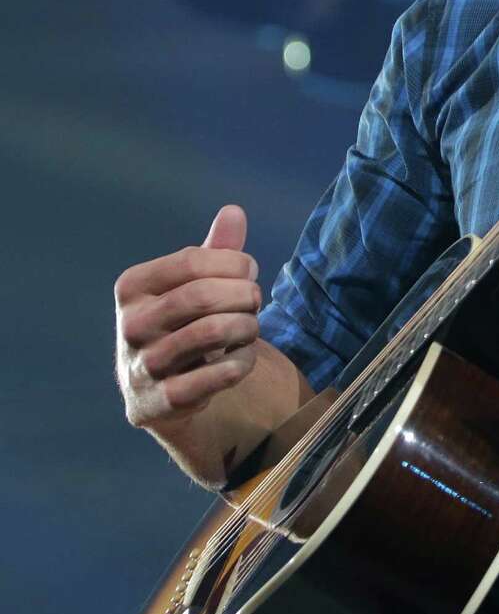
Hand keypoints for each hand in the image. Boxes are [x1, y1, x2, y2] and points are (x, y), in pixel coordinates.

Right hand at [116, 205, 260, 428]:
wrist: (164, 388)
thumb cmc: (185, 320)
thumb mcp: (196, 282)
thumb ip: (217, 249)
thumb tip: (234, 212)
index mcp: (132, 287)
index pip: (192, 260)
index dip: (234, 262)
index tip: (249, 271)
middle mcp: (129, 326)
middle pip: (202, 295)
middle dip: (244, 295)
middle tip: (255, 300)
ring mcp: (141, 367)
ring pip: (212, 333)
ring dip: (247, 327)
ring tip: (250, 327)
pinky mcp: (160, 402)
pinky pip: (216, 376)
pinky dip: (242, 362)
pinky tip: (242, 358)